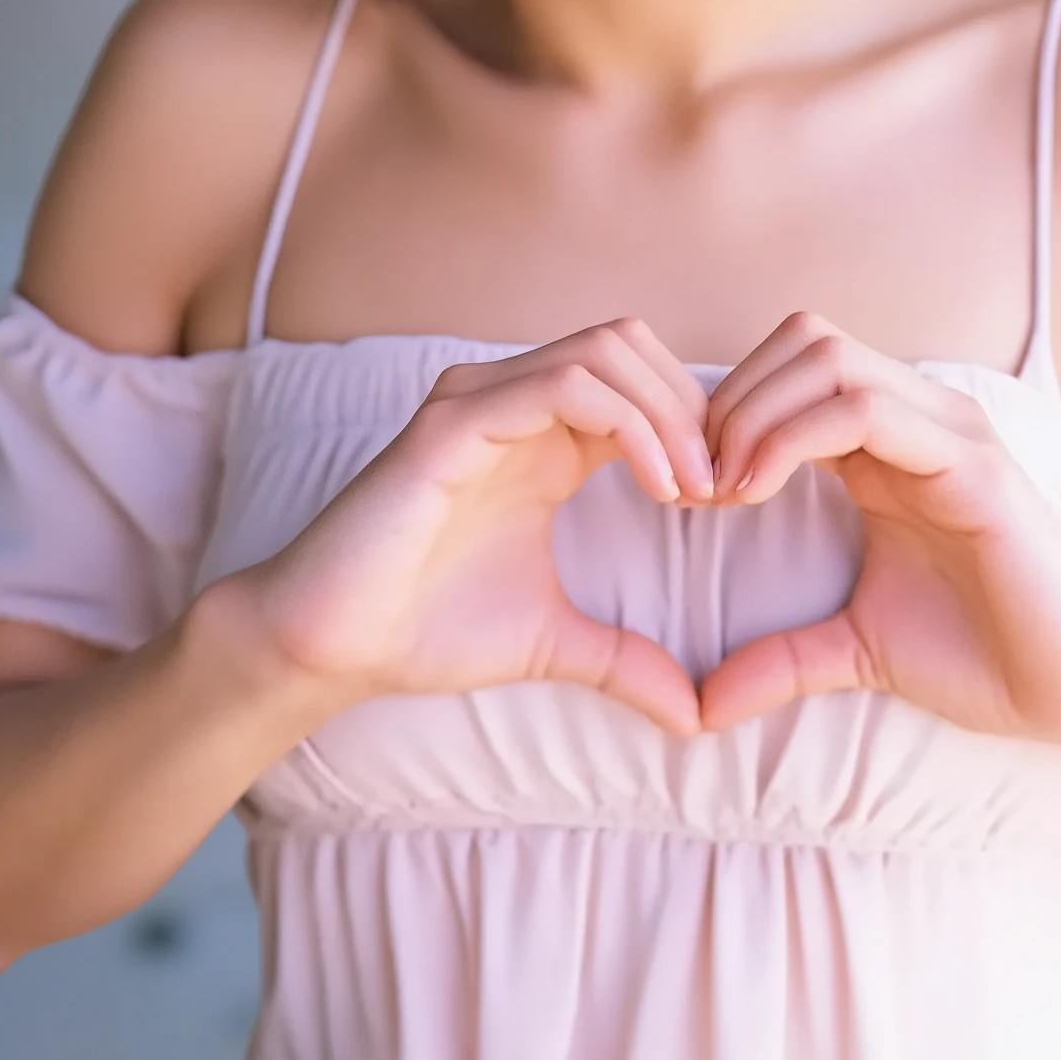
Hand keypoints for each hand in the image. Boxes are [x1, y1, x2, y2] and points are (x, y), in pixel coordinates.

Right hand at [236, 320, 715, 735]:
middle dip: (691, 407)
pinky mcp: (453, 420)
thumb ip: (626, 661)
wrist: (329, 644)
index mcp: (539, 432)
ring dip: (669, 413)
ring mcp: (480, 400)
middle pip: (631, 343)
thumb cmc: (425, 626)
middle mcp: (511, 398)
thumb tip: (697, 716)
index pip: (639, 376)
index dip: (697, 423)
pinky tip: (659, 488)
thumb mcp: (555, 641)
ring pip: (606, 351)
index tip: (730, 499)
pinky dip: (630, 425)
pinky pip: (564, 386)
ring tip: (694, 491)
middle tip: (722, 489)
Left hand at [699, 312, 1060, 749]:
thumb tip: (700, 707)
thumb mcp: (855, 650)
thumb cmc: (985, 657)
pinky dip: (792, 437)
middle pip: (804, 339)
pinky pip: (867, 411)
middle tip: (697, 481)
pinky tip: (756, 492)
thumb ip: (780, 660)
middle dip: (732, 399)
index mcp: (893, 443)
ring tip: (722, 489)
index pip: (794, 366)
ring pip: (828, 357)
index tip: (687, 486)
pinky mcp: (976, 465)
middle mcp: (924, 417)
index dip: (728, 411)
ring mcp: (953, 432)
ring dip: (754, 414)